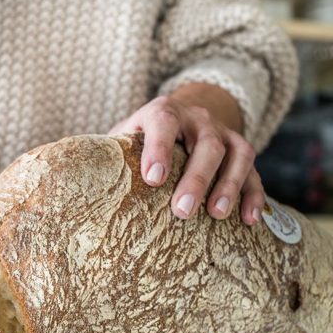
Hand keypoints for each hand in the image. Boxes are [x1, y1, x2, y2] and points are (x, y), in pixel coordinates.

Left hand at [110, 83, 262, 225]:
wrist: (180, 116)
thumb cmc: (141, 137)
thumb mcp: (124, 137)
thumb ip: (109, 154)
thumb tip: (77, 181)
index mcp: (164, 112)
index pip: (163, 123)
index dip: (159, 149)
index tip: (152, 179)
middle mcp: (198, 119)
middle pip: (206, 144)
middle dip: (196, 178)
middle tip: (181, 211)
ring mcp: (225, 133)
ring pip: (237, 154)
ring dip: (229, 185)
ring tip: (216, 215)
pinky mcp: (241, 152)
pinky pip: (255, 171)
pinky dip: (254, 195)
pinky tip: (249, 220)